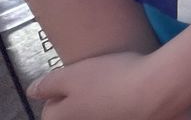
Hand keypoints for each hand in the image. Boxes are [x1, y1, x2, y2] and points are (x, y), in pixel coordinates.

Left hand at [28, 52, 190, 119]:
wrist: (157, 89)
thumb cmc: (111, 79)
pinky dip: (120, 106)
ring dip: (100, 103)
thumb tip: (33, 91)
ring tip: (114, 84)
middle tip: (95, 79)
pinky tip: (130, 91)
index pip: (49, 111)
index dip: (59, 92)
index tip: (74, 78)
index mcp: (64, 118)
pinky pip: (117, 112)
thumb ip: (47, 84)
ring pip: (97, 113)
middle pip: (73, 114)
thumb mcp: (72, 75)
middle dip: (78, 100)